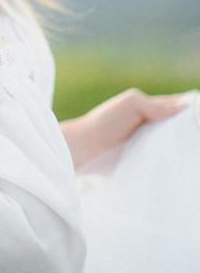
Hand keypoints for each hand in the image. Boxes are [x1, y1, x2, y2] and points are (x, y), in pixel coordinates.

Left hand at [62, 88, 189, 170]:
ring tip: (195, 156)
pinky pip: (167, 163)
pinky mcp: (148, 163)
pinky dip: (176, 164)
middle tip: (199, 140)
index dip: (193, 109)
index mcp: (153, 108)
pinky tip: (186, 168)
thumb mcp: (130, 104)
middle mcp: (155, 126)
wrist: (84, 149)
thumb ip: (155, 105)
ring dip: (186, 149)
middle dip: (192, 132)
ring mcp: (152, 146)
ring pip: (177, 146)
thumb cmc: (105, 122)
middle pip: (182, 128)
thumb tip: (184, 106)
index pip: (181, 106)